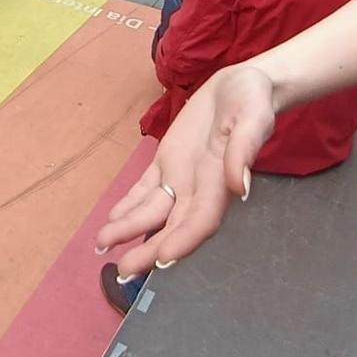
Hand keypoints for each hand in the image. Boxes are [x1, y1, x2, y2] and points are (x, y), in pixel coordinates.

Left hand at [95, 64, 275, 278]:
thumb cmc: (251, 102)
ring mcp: (180, 176)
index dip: (184, 240)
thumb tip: (240, 188)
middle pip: (172, 225)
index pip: (201, 220)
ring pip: (152, 210)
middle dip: (148, 249)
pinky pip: (145, 188)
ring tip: (103, 245)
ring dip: (129, 229)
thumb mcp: (253, 119)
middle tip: (123, 271)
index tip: (163, 259)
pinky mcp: (167, 161)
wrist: (241, 85)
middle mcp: (198, 187)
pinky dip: (129, 204)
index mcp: (220, 182)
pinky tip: (112, 218)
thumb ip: (244, 151)